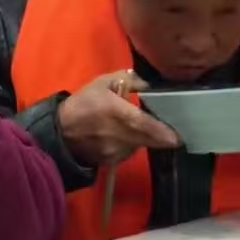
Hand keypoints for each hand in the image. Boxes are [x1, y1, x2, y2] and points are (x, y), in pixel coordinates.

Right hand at [57, 70, 179, 165]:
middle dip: (164, 137)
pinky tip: (126, 137)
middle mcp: (117, 134)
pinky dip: (133, 145)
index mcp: (115, 111)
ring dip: (147, 140)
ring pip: (141, 145)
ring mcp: (114, 150)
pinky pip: (130, 152)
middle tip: (176, 132)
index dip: (161, 131)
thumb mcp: (102, 83)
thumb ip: (129, 79)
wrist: (61, 131)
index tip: (178, 136)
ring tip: (148, 130)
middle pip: (148, 139)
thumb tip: (151, 83)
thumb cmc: (83, 103)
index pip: (142, 123)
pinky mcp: (111, 160)